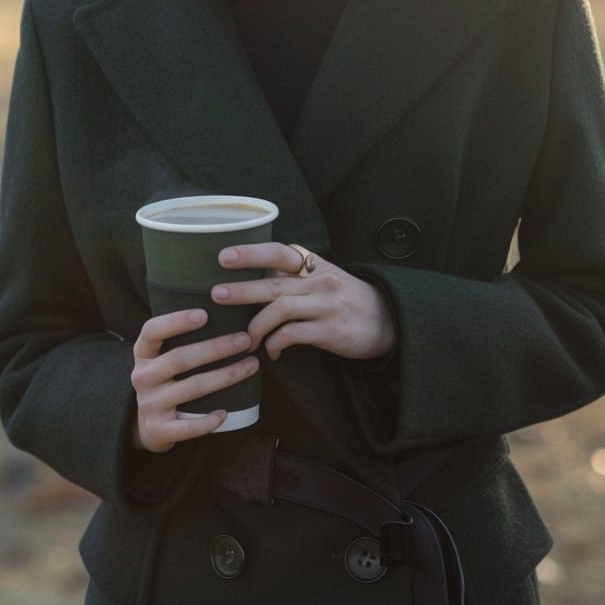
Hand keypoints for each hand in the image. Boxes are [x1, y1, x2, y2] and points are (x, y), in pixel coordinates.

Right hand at [130, 309, 258, 452]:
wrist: (148, 425)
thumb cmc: (166, 379)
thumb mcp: (161, 357)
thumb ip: (180, 337)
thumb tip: (226, 305)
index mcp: (143, 354)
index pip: (152, 331)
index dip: (176, 321)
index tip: (205, 314)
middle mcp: (142, 377)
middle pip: (180, 358)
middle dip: (216, 348)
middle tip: (245, 339)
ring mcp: (150, 405)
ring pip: (192, 389)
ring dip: (225, 376)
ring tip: (251, 365)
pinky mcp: (159, 430)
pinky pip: (186, 427)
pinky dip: (207, 422)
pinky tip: (225, 413)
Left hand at [212, 243, 395, 362]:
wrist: (387, 320)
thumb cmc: (346, 299)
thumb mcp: (324, 277)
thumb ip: (294, 277)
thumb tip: (251, 280)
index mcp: (314, 264)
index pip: (279, 253)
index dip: (251, 253)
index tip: (224, 257)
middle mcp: (320, 280)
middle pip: (273, 283)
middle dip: (242, 289)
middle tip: (217, 295)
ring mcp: (326, 305)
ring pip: (280, 310)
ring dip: (256, 325)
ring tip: (244, 338)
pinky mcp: (330, 330)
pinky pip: (293, 335)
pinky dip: (276, 343)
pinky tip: (271, 351)